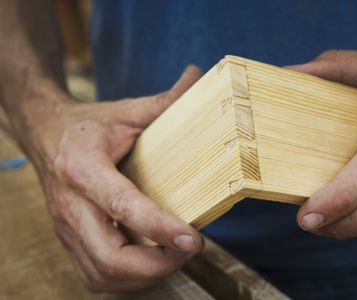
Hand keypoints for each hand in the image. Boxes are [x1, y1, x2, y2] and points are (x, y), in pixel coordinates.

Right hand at [32, 66, 203, 291]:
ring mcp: (66, 228)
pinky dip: (126, 281)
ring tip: (175, 257)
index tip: (193, 238)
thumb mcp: (125, 110)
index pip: (122, 205)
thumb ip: (164, 102)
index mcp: (83, 168)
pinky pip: (94, 277)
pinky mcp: (68, 240)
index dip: (159, 227)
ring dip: (144, 276)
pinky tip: (148, 265)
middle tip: (190, 249)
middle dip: (156, 265)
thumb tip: (200, 78)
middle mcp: (70, 205)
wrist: (46, 134)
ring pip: (101, 274)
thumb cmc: (89, 125)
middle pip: (110, 257)